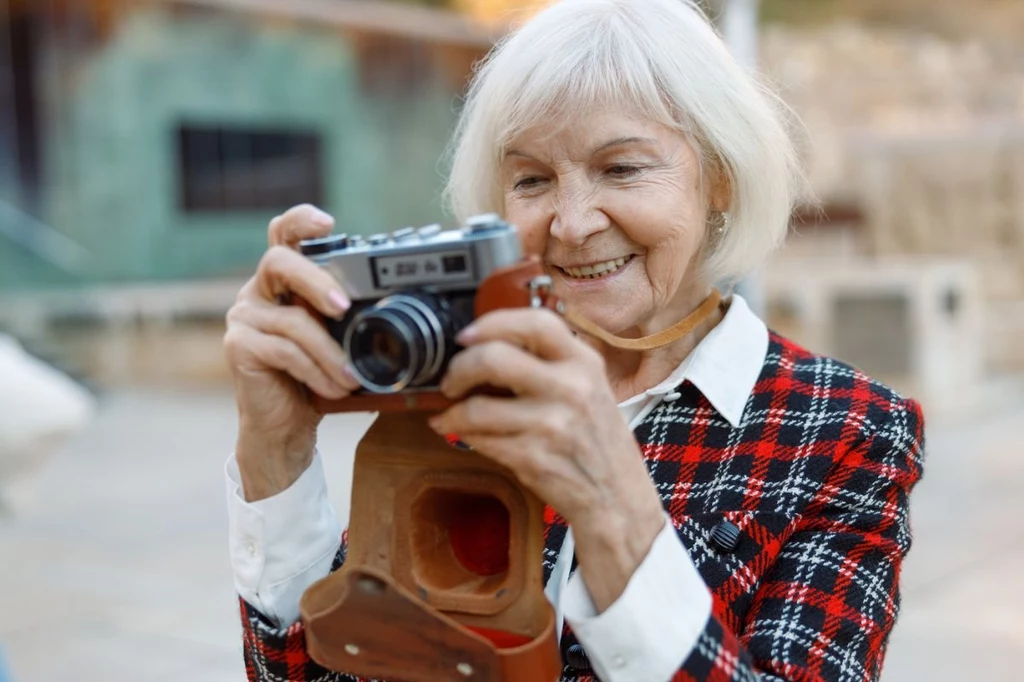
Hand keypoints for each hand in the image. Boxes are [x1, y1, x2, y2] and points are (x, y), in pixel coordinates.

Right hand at [223, 204, 360, 500]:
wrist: (286, 425)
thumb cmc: (316, 378)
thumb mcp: (338, 340)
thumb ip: (350, 318)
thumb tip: (398, 310)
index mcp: (284, 281)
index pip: (283, 235)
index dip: (301, 221)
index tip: (328, 223)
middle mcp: (259, 291)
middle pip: (279, 262)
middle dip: (316, 280)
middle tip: (343, 306)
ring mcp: (244, 317)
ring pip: (291, 320)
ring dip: (329, 351)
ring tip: (351, 377)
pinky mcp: (239, 347)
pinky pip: (284, 351)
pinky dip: (316, 371)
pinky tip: (333, 387)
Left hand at [428, 308, 664, 609]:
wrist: (618, 500)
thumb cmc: (597, 441)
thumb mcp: (589, 388)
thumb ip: (549, 363)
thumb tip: (486, 346)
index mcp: (584, 362)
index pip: (535, 321)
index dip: (492, 323)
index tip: (466, 335)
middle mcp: (571, 388)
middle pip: (494, 358)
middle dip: (459, 369)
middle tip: (450, 381)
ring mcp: (552, 425)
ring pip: (477, 407)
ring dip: (452, 412)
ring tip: (450, 415)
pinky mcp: (534, 458)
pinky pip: (479, 440)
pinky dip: (464, 437)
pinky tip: (465, 436)